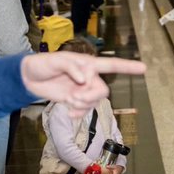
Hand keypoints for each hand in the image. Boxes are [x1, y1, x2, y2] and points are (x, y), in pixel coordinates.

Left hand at [20, 53, 145, 115]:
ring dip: (82, 104)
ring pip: (95, 102)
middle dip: (90, 96)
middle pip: (102, 90)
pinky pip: (86, 110)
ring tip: (69, 101)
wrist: (30, 79)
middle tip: (75, 97)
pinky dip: (78, 112)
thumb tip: (84, 78)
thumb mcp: (56, 61)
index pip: (111, 65)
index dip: (128, 67)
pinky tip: (69, 110)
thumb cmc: (43, 64)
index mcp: (88, 64)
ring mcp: (83, 91)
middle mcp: (89, 77)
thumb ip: (72, 67)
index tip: (144, 68)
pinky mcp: (76, 102)